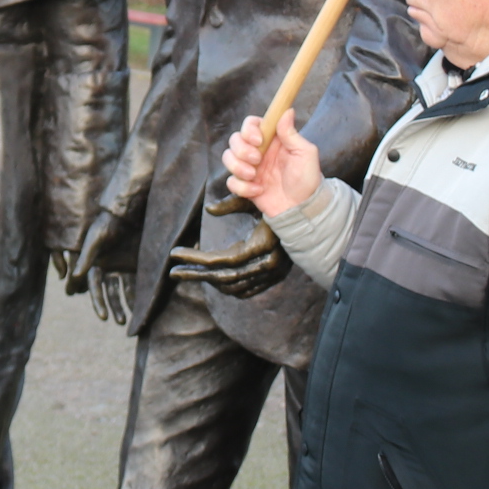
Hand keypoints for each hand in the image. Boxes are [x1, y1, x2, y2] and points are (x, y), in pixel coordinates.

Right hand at [58, 207, 138, 323]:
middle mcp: (107, 267)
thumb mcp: (96, 238)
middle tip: (117, 321)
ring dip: (124, 305)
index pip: (94, 285)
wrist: (128, 210)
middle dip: (112, 307)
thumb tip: (76, 276)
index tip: (102, 316)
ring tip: (126, 320)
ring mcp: (122, 266)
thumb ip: (87, 255)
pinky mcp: (135, 264)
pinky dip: (137, 295)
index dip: (97, 300)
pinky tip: (141, 308)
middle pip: (108, 291)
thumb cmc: (108, 222)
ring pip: (123, 290)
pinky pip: (136, 283)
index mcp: (95, 262)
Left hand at [164, 195, 292, 298]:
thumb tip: (208, 209)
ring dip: (210, 281)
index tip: (174, 253)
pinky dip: (227, 286)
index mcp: (260, 246)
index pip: (220, 260)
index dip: (195, 259)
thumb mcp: (255, 198)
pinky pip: (246, 290)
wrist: (314, 219)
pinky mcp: (274, 279)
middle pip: (222, 277)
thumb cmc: (280, 203)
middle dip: (195, 274)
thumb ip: (232, 203)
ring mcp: (271, 275)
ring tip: (191, 271)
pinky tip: (214, 278)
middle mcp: (266, 265)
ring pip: (232, 287)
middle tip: (173, 271)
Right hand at [217, 107, 319, 217]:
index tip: (258, 140)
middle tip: (258, 160)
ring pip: (228, 158)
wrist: (303, 208)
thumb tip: (286, 111)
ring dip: (238, 167)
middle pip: (235, 139)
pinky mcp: (245, 185)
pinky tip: (259, 191)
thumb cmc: (307, 179)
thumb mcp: (305, 153)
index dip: (249, 129)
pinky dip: (242, 187)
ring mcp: (250, 168)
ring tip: (254, 176)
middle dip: (242, 150)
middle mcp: (258, 151)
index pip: (251, 124)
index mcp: (272, 140)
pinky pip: (231, 181)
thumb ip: (291, 133)